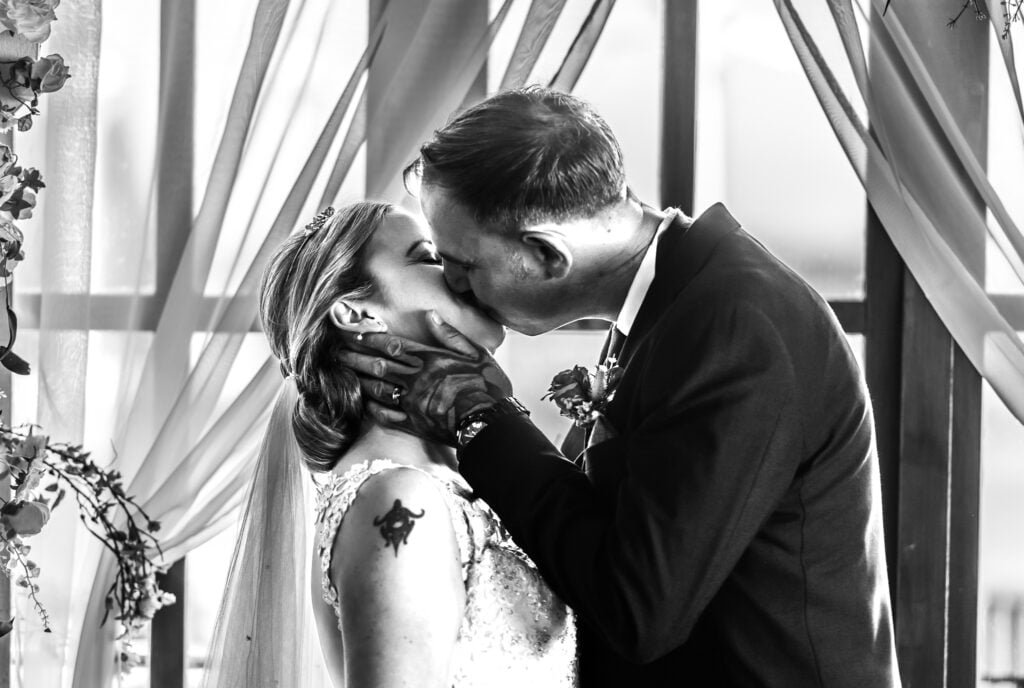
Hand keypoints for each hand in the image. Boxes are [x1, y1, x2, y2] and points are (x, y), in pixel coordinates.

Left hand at [339, 311, 512, 444]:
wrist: (488, 423)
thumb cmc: (487, 386)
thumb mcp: (475, 353)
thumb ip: (450, 334)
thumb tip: (430, 314)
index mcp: (429, 359)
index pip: (393, 345)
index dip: (372, 339)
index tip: (356, 335)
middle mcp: (415, 379)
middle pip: (379, 366)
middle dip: (357, 358)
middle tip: (339, 355)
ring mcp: (411, 403)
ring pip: (378, 389)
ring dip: (361, 381)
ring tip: (347, 375)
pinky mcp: (413, 424)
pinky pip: (386, 415)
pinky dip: (374, 408)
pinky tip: (366, 404)